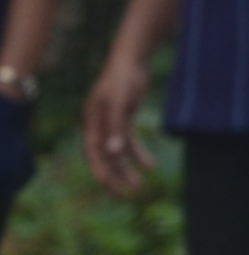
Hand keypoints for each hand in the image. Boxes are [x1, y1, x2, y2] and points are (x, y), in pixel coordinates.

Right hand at [81, 51, 154, 195]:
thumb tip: (113, 153)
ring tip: (140, 186)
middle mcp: (98, 125)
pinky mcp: (123, 119)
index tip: (109, 187)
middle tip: (126, 195)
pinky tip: (150, 165)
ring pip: (118, 152)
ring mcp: (110, 123)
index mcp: (91, 122)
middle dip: (114, 176)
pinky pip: (129, 141)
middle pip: (104, 156)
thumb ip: (116, 127)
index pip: (93, 152)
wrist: (131, 59)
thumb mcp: (120, 102)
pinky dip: (138, 153)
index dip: (100, 170)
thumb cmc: (123, 78)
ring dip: (128, 168)